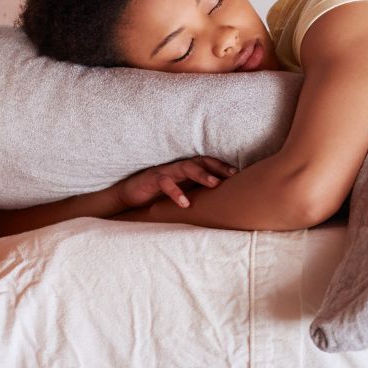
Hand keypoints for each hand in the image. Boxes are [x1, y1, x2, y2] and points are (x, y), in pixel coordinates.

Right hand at [113, 156, 238, 209]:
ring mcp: (165, 171)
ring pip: (185, 168)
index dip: (223, 166)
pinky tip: (185, 203)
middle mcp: (177, 168)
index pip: (208, 163)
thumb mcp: (181, 194)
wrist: (128, 197)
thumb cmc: (158, 196)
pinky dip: (176, 192)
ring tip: (215, 185)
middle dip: (218, 168)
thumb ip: (197, 195)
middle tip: (233, 176)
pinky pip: (165, 182)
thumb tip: (220, 205)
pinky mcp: (151, 179)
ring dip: (202, 175)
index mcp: (186, 170)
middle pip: (201, 162)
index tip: (239, 174)